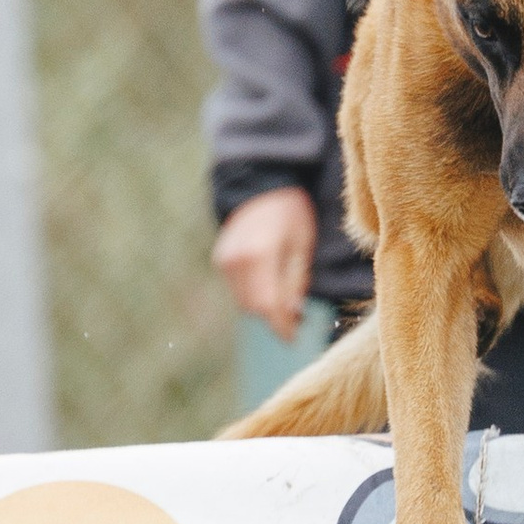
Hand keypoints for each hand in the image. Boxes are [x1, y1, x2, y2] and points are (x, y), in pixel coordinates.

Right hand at [214, 185, 317, 339]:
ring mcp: (224, 259)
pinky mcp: (220, 259)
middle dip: (274, 317)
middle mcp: (236, 259)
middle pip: (253, 306)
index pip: (268, 304)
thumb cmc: (291, 212)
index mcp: (259, 253)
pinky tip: (271, 287)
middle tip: (298, 319)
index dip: (281, 325)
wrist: (261, 185)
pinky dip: (254, 294)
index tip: (294, 338)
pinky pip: (237, 288)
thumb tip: (293, 313)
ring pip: (243, 301)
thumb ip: (297, 280)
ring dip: (264, 308)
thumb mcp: (303, 244)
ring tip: (287, 304)